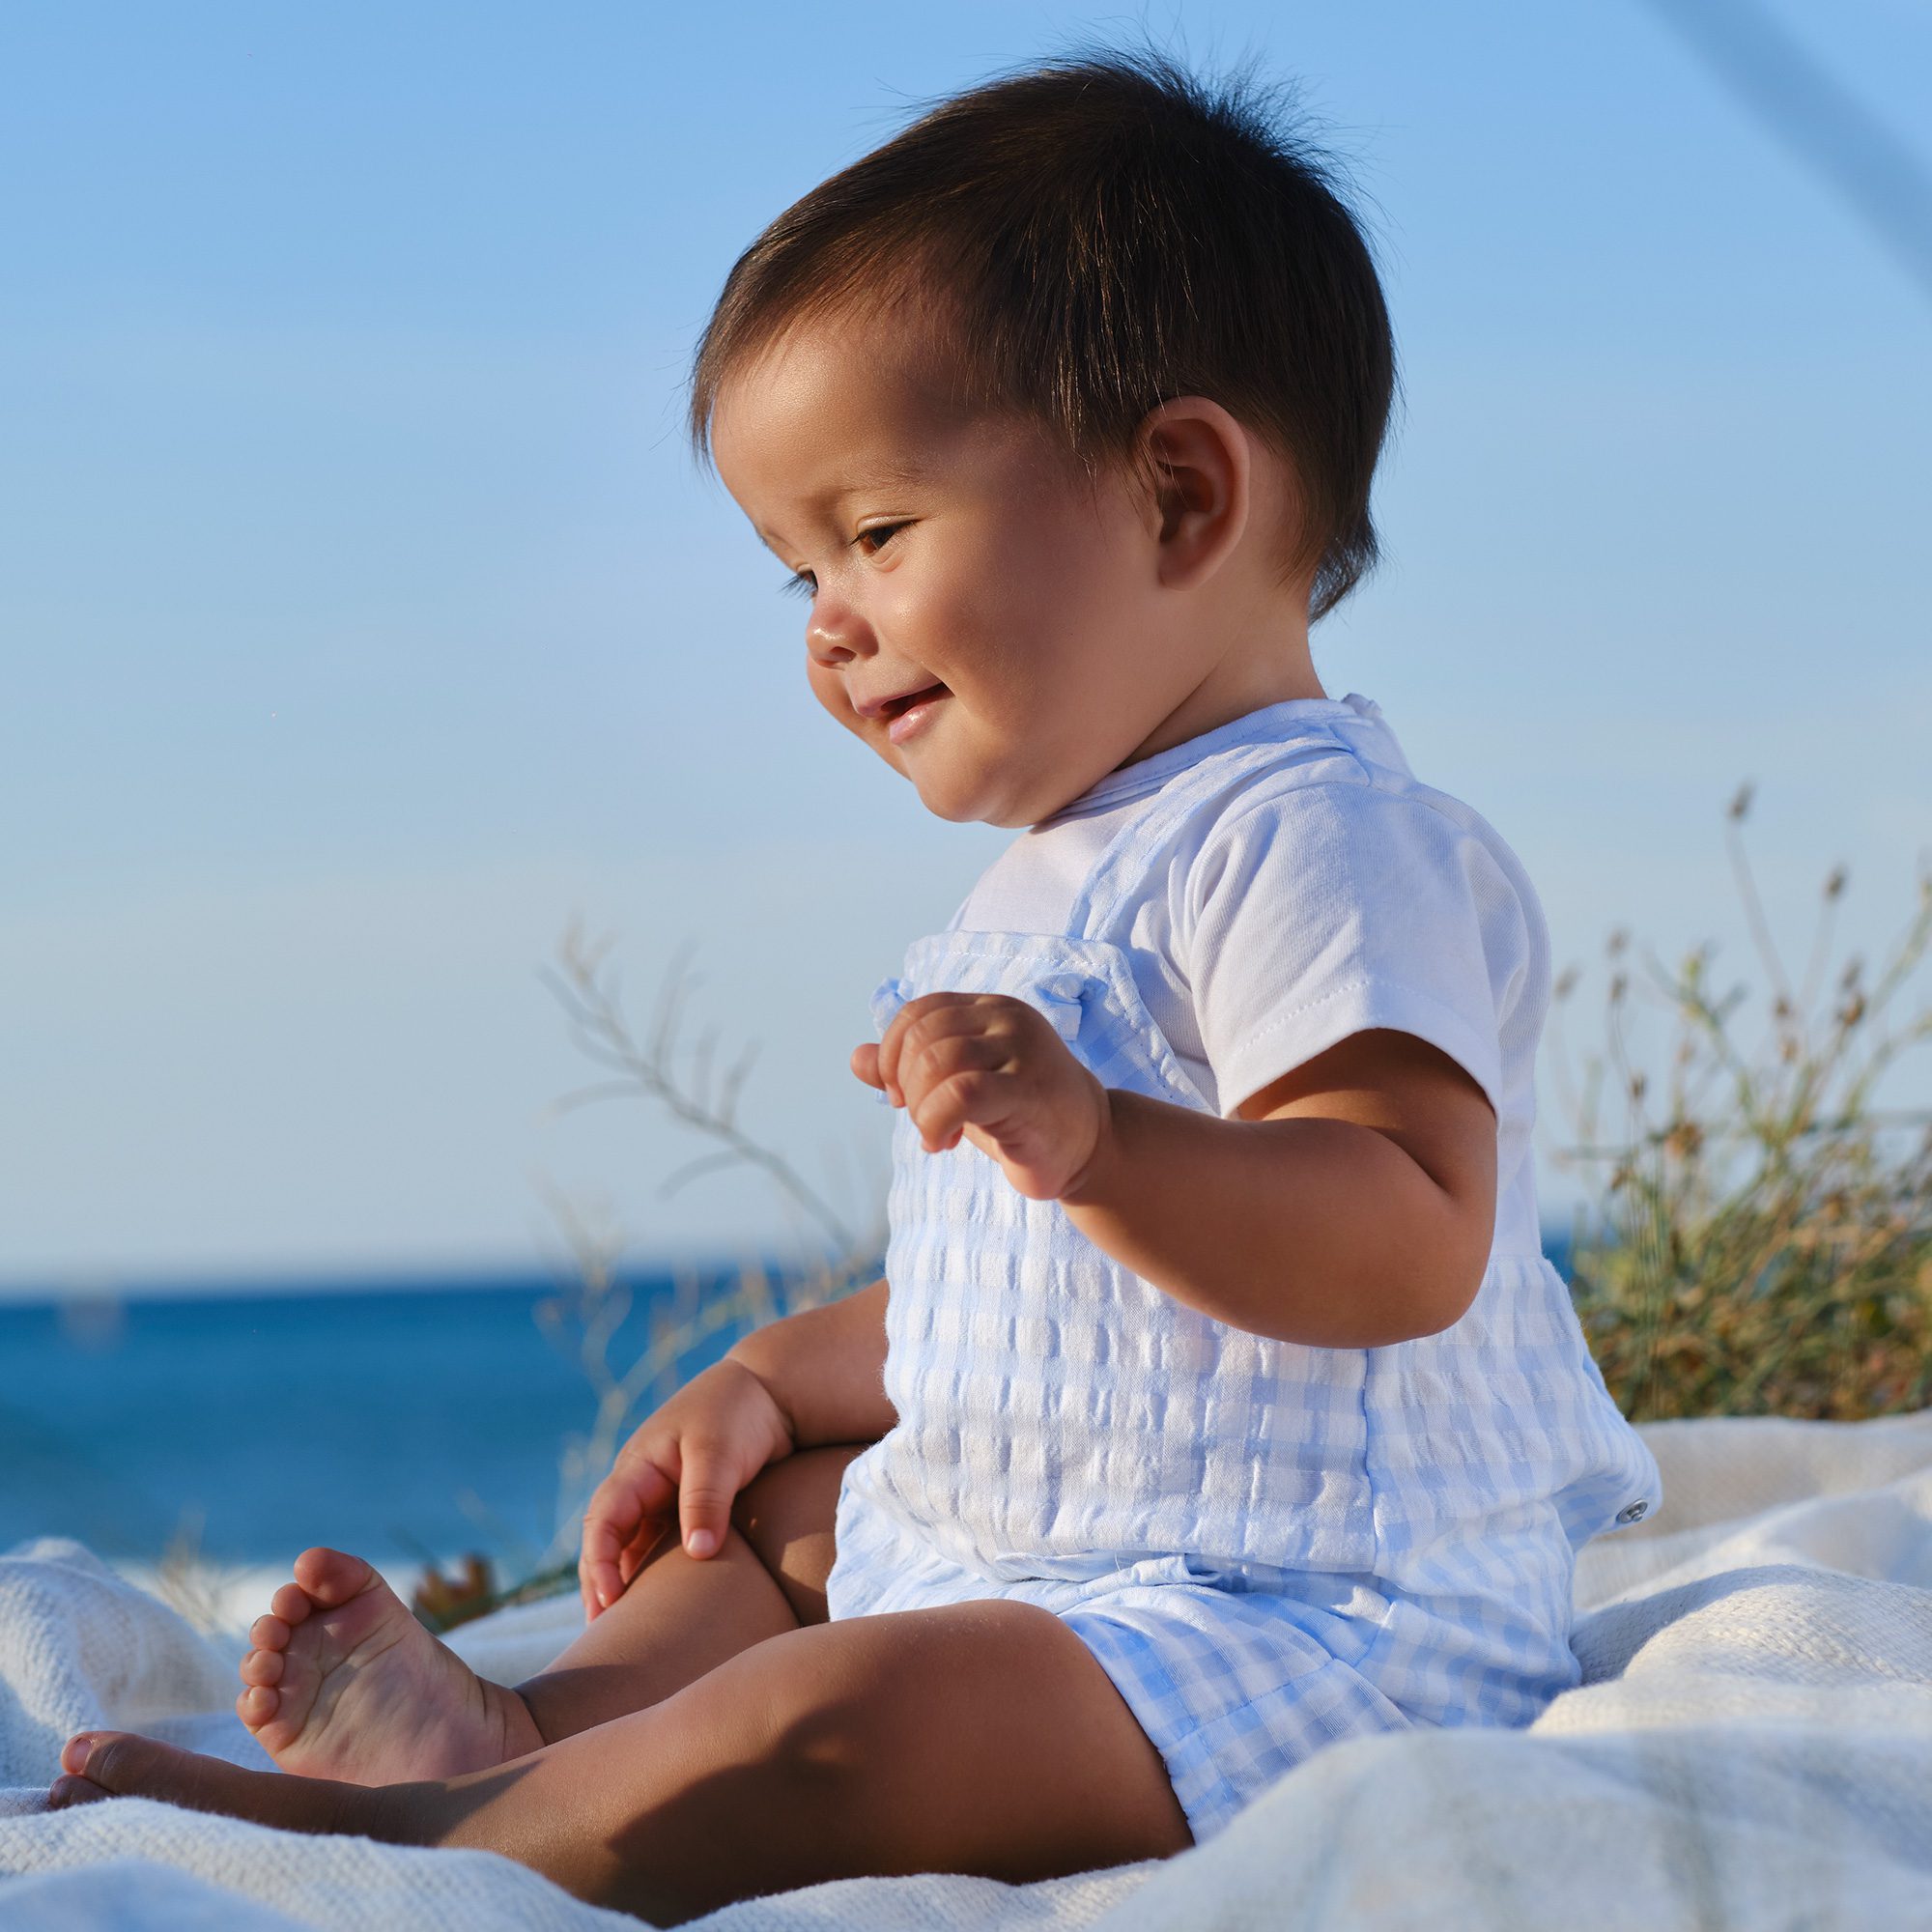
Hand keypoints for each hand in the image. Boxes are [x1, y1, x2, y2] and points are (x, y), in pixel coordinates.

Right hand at [577, 1356, 794, 1622]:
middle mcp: (642, 1485)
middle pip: (607, 1542)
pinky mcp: (686, 1509)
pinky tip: (660, 1607)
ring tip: (623, 1633)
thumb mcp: (719, 1451)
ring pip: (631, 1548)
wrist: (770, 1393)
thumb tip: (698, 1555)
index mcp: (639, 1466)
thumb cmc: (738, 1413)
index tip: (609, 1602)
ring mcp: (662, 1498)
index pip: (603, 1520)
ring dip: (623, 1584)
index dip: (600, 1562)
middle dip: (599, 1584)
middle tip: (601, 1634)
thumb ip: (706, 1500)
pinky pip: (660, 1547)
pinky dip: (653, 1575)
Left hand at [851, 991, 1111, 1201]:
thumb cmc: (1019, 1116)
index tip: (899, 1097)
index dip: (893, 1054)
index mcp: (989, 1008)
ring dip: (921, 1109)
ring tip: (936, 1137)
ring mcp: (1023, 1049)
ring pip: (938, 1061)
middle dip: (907, 1086)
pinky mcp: (1030, 1088)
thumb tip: (856, 1059)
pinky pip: (962, 1092)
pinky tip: (943, 1143)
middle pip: (923, 1037)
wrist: (1089, 1146)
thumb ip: (910, 1070)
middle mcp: (1007, 1017)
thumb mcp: (959, 1087)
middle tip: (922, 1123)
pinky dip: (936, 1120)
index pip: (919, 1012)